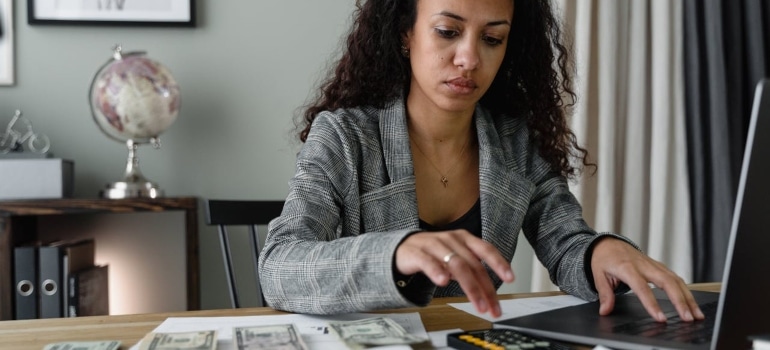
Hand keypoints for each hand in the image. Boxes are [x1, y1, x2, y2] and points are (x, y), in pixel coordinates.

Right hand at [394, 229, 514, 317]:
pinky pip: (428, 262)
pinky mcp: (417, 253)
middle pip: (473, 264)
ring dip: (470, 287)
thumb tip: (490, 290)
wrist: (403, 248)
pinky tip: (443, 282)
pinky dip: (437, 271)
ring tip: (477, 303)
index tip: (511, 278)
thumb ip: (472, 269)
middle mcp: (451, 240)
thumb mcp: (456, 258)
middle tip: (491, 307)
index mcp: (464, 239)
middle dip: (485, 288)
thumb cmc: (433, 253)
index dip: (499, 263)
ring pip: (456, 265)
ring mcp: (434, 245)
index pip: (486, 249)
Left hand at [590, 237, 704, 321]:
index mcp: (627, 268)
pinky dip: (685, 290)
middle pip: (667, 282)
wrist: (608, 244)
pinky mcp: (659, 266)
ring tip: (696, 315)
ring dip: (688, 297)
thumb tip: (605, 311)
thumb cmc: (604, 258)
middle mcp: (644, 265)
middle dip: (680, 301)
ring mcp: (653, 265)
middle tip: (687, 318)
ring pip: (675, 279)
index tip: (660, 318)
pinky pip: (675, 277)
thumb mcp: (598, 275)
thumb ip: (604, 294)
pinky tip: (691, 302)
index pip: (642, 288)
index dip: (652, 304)